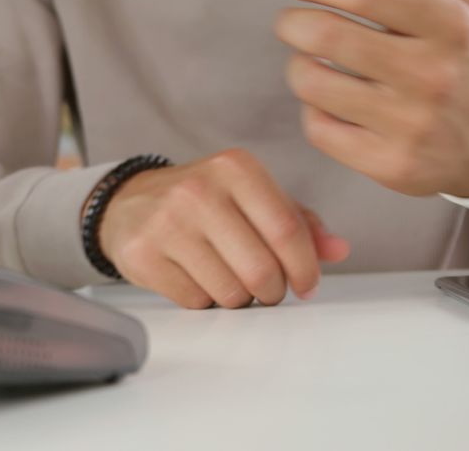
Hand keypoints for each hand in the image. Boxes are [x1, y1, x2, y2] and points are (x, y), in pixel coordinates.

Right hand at [98, 149, 349, 308]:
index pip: (286, 229)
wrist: (130, 202)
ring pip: (230, 291)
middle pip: (260, 268)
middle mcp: (198, 190)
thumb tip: (338, 250)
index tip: (307, 285)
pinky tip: (197, 278)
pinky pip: (195, 301)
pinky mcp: (143, 254)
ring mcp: (166, 223)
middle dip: (272, 290)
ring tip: (227, 278)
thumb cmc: (201, 200)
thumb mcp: (251, 197)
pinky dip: (204, 300)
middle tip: (266, 289)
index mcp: (235, 168)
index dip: (304, 268)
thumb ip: (297, 221)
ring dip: (238, 298)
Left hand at [275, 0, 468, 197]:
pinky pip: (319, 129)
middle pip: (328, 36)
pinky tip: (328, 103)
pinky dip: (313, 110)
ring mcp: (410, 124)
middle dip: (292, 23)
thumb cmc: (456, 62)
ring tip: (308, 62)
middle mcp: (432, 75)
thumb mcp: (454, 6)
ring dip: (298, 67)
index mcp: (450, 26)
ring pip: (314, 85)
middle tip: (290, 24)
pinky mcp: (388, 164)